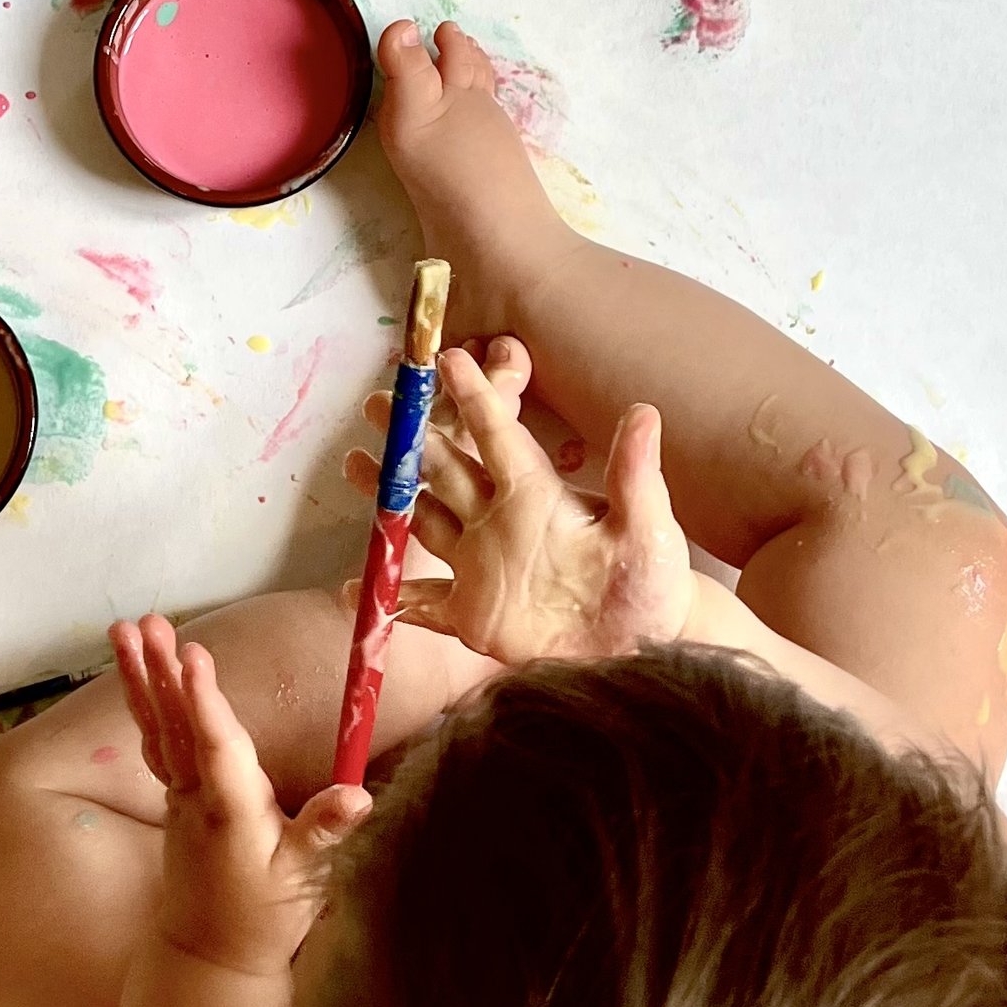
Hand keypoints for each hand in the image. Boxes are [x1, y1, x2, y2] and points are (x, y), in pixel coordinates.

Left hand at [110, 614, 370, 980]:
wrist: (208, 958)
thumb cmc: (261, 917)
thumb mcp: (301, 878)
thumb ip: (323, 832)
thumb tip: (358, 796)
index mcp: (230, 811)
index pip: (216, 745)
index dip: (204, 698)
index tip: (193, 654)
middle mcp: (196, 798)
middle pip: (176, 725)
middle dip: (162, 672)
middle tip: (149, 623)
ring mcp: (179, 797)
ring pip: (157, 728)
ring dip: (144, 677)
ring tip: (128, 629)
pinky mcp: (175, 799)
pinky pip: (155, 741)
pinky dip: (146, 704)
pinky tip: (139, 675)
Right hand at [344, 338, 693, 668]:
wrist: (642, 647)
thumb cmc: (650, 581)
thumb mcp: (647, 526)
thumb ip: (635, 474)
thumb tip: (645, 412)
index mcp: (536, 493)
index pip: (497, 433)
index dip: (473, 395)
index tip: (446, 359)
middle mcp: (499, 521)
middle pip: (444, 468)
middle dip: (410, 436)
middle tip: (378, 403)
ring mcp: (480, 566)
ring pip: (422, 521)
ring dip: (389, 497)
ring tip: (355, 465)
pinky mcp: (473, 615)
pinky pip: (422, 604)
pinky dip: (391, 599)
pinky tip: (361, 589)